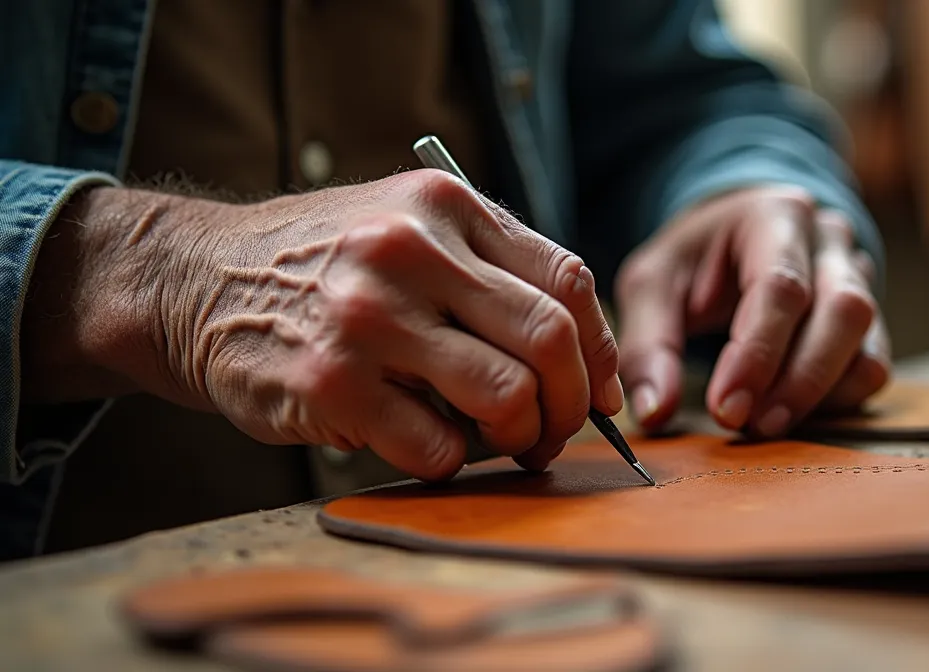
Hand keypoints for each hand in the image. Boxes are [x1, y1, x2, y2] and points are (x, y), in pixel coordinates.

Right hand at [23, 171, 621, 480]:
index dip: (600, 350)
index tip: (600, 390)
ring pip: (505, 396)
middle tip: (557, 430)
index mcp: (444, 206)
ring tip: (504, 442)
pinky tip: (428, 444)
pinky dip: (451, 460)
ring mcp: (367, 317)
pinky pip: (437, 447)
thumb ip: (495, 273)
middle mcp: (410, 251)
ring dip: (521, 436)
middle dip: (572, 404)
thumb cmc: (326, 263)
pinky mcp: (328, 384)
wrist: (196, 278)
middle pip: (549, 341)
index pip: (567, 282)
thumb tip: (593, 362)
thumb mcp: (410, 227)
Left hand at [615, 185, 890, 436]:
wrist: (731, 241)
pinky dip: (837, 399)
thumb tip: (656, 413)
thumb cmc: (692, 261)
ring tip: (764, 423)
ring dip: (819, 394)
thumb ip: (648, 347)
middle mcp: (829, 241)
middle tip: (747, 425)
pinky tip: (789, 409)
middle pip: (843, 311)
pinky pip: (872, 366)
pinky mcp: (867, 322)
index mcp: (775, 215)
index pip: (781, 287)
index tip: (726, 408)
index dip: (757, 354)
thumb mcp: (651, 285)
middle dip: (797, 380)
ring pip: (866, 342)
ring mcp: (857, 278)